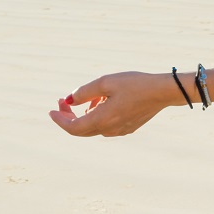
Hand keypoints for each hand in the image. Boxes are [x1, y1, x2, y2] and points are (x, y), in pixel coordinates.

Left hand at [49, 71, 181, 136]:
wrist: (162, 92)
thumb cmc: (135, 84)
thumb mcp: (105, 82)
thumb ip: (84, 92)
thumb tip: (69, 100)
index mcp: (102, 119)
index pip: (72, 127)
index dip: (59, 120)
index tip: (51, 110)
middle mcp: (109, 129)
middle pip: (80, 130)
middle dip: (68, 116)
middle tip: (63, 102)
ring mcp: (119, 131)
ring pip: (93, 127)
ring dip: (85, 114)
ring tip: (90, 97)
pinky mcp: (127, 128)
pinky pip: (105, 126)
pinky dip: (97, 116)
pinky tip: (103, 102)